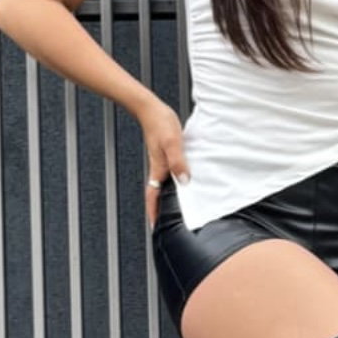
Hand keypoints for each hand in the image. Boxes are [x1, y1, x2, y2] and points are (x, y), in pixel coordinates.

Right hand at [138, 99, 190, 229]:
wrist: (151, 109)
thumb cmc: (160, 124)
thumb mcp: (172, 143)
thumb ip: (177, 161)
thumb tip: (184, 180)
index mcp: (158, 170)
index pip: (154, 197)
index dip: (154, 213)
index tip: (156, 228)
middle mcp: (159, 169)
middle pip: (158, 195)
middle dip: (161, 210)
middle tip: (168, 225)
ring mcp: (162, 163)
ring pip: (165, 186)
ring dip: (169, 198)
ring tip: (177, 209)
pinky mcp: (167, 155)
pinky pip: (171, 174)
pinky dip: (176, 183)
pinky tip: (185, 182)